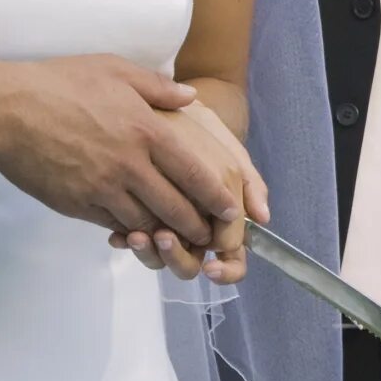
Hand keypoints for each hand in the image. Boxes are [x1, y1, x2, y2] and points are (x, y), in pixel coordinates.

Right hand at [0, 56, 243, 250]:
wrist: (6, 109)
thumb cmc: (61, 83)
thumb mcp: (115, 70)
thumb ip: (158, 87)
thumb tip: (190, 97)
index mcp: (146, 132)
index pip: (194, 173)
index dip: (217, 196)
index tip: (231, 208)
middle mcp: (130, 166)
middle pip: (175, 208)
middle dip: (198, 227)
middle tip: (209, 235)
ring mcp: (103, 189)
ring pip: (146, 223)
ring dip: (165, 234)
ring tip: (178, 238)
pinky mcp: (77, 204)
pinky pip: (112, 224)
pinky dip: (128, 231)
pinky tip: (136, 230)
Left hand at [105, 104, 267, 281]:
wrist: (167, 111)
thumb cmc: (205, 133)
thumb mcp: (232, 153)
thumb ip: (250, 185)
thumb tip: (263, 218)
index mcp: (221, 220)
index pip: (231, 259)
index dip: (225, 269)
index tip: (212, 267)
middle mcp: (194, 229)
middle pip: (190, 265)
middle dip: (178, 258)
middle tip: (164, 238)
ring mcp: (165, 225)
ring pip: (160, 260)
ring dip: (150, 254)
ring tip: (136, 236)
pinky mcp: (137, 216)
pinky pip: (133, 243)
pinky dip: (126, 242)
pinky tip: (117, 234)